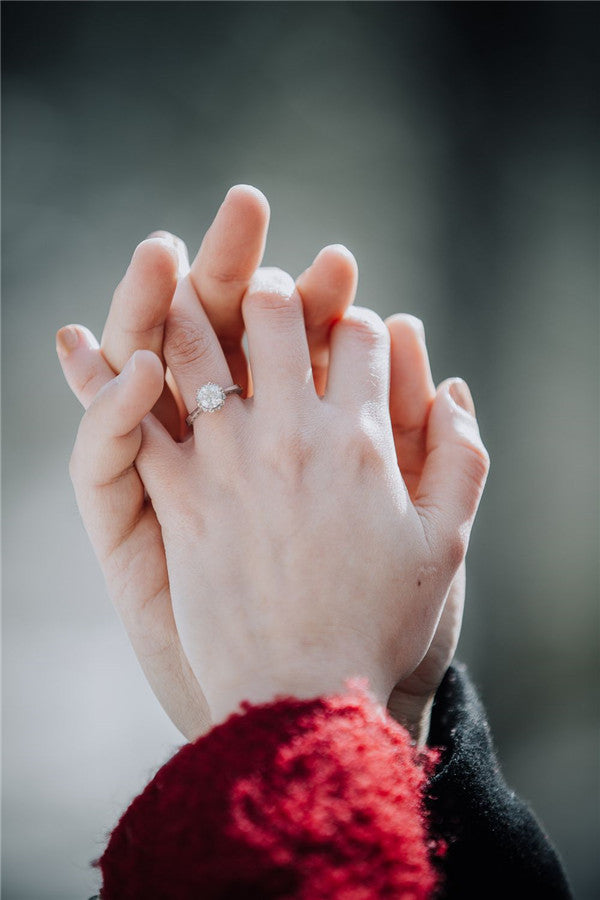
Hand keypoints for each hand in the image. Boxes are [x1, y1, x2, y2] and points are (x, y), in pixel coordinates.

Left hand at [69, 261, 487, 723]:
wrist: (303, 690)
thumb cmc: (379, 622)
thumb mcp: (447, 543)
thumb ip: (460, 458)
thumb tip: (454, 391)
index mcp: (360, 438)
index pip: (362, 339)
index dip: (360, 325)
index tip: (354, 333)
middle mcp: (292, 433)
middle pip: (275, 319)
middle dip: (276, 293)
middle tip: (267, 292)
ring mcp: (229, 460)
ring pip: (199, 350)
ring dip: (193, 310)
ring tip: (187, 287)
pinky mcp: (180, 497)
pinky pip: (141, 423)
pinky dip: (125, 385)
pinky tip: (123, 360)